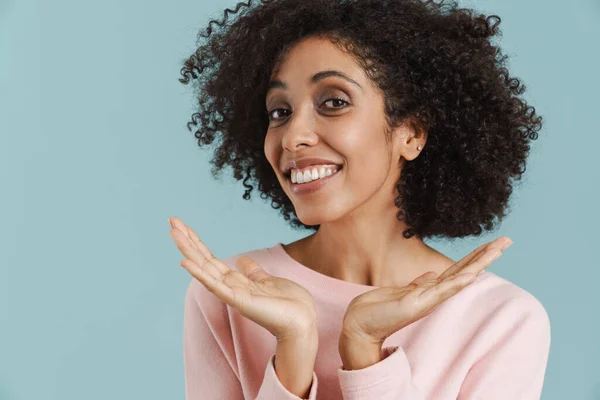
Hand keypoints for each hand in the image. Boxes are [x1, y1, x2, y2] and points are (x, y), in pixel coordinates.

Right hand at [169, 216, 317, 341]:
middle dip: (187, 241)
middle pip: (202, 260)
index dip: (197, 243)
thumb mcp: (267, 280)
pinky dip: (199, 273)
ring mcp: (231, 293)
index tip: (184, 227)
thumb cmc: (288, 303)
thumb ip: (252, 271)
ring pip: (204, 268)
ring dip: (188, 251)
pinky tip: (186, 262)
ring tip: (173, 234)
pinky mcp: (238, 300)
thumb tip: (241, 260)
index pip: (210, 259)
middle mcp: (229, 286)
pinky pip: (214, 285)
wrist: (302, 320)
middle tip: (172, 222)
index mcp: (236, 281)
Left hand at [340, 236, 513, 345]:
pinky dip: (458, 284)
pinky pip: (441, 292)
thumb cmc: (378, 310)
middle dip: (486, 256)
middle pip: (465, 271)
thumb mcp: (402, 292)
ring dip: (479, 265)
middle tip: (508, 240)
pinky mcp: (415, 305)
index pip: (458, 270)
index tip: (495, 243)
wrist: (359, 324)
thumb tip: (432, 274)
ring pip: (459, 279)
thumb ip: (419, 284)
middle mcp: (433, 295)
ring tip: (497, 250)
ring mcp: (427, 300)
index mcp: (430, 290)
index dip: (476, 256)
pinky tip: (473, 276)